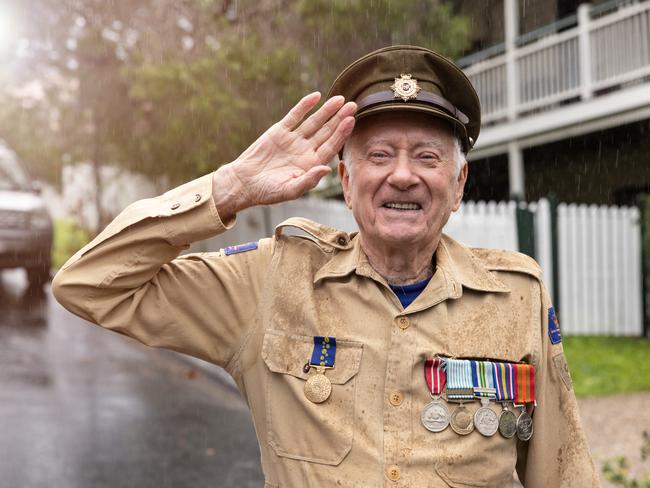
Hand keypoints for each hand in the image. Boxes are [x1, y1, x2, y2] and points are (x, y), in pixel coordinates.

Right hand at [213, 92, 355, 219]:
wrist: (243, 182)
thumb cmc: (267, 192)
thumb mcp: (290, 190)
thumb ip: (309, 180)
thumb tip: (327, 169)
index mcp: (311, 165)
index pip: (331, 146)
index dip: (341, 134)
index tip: (351, 121)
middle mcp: (305, 150)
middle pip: (326, 132)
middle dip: (339, 119)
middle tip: (353, 105)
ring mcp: (293, 139)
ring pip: (313, 122)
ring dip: (326, 110)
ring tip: (340, 99)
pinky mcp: (279, 131)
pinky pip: (295, 116)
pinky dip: (304, 106)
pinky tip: (315, 97)